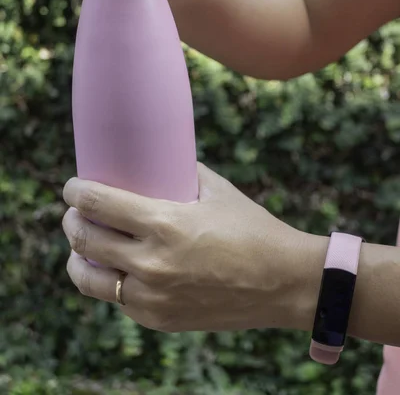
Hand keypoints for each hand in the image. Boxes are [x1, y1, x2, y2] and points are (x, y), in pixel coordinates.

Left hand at [62, 163, 319, 332]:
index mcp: (164, 224)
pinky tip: (111, 269)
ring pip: (88, 277)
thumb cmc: (251, 229)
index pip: (97, 203)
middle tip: (75, 210)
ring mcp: (152, 296)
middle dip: (71, 219)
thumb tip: (158, 159)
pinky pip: (116, 299)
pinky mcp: (158, 319)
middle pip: (84, 237)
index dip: (75, 191)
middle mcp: (151, 262)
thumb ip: (182, 173)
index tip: (73, 186)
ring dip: (77, 255)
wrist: (282, 282)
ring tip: (82, 243)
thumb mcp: (216, 191)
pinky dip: (106, 280)